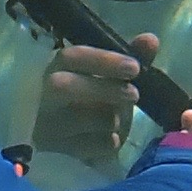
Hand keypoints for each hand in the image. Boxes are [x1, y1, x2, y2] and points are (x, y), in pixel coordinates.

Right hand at [31, 31, 152, 163]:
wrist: (67, 132)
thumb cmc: (92, 95)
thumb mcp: (110, 75)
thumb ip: (130, 57)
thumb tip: (151, 40)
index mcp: (55, 65)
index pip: (73, 57)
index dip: (104, 61)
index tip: (135, 68)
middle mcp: (40, 91)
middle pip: (64, 86)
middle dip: (104, 90)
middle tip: (134, 95)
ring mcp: (41, 122)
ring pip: (72, 119)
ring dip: (105, 118)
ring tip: (119, 120)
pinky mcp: (48, 150)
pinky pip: (79, 148)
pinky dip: (101, 144)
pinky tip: (111, 140)